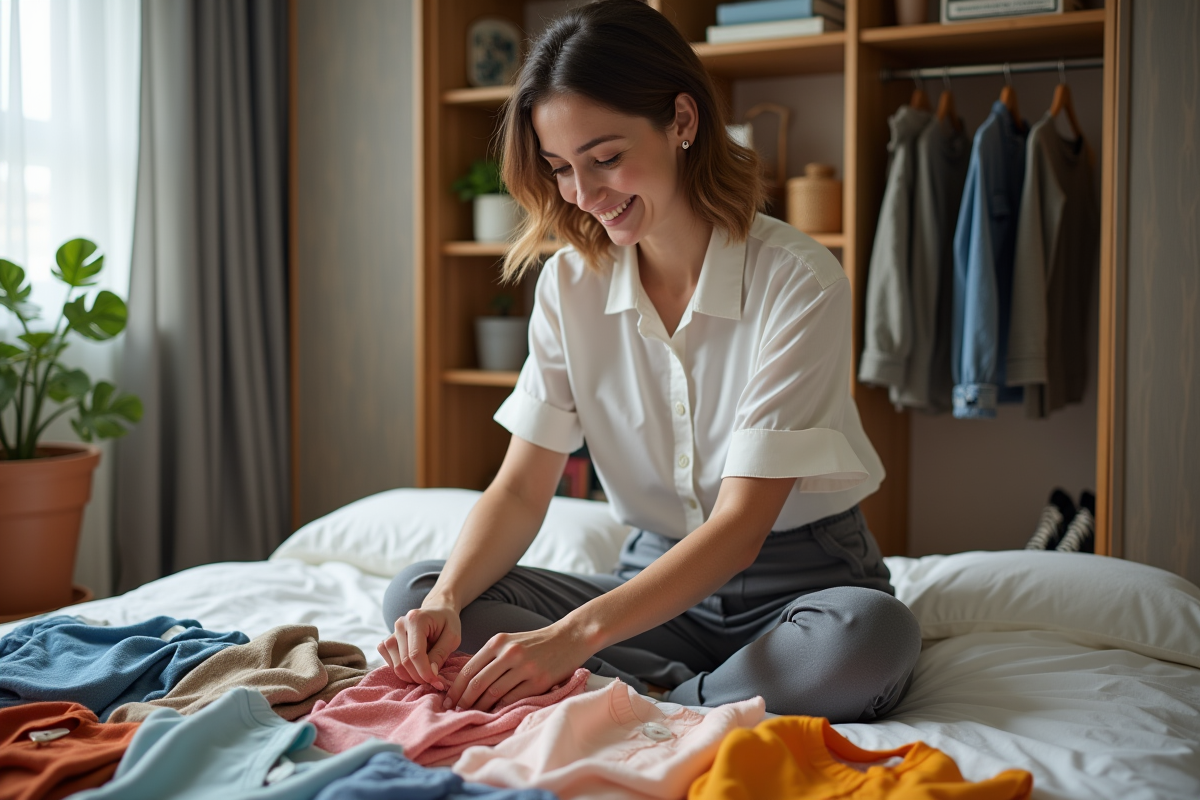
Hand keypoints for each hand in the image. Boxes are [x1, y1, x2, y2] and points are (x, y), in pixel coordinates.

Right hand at [377, 604, 461, 689]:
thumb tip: (431, 674)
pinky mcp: (387, 640)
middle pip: (404, 661)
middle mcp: (400, 624)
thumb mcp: (452, 637)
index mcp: (416, 619)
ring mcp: (391, 632)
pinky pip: (388, 661)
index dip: (425, 672)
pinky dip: (400, 670)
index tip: (437, 682)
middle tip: (434, 682)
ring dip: (410, 676)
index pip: (415, 654)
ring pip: (395, 664)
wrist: (437, 610)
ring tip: (425, 675)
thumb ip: (441, 654)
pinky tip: (414, 668)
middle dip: (419, 677)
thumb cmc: (447, 623)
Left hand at [443, 622, 590, 712]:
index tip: (449, 701)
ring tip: (473, 714)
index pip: (469, 669)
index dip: (456, 688)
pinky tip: (495, 713)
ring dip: (480, 707)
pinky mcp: (538, 680)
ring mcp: (524, 667)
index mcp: (498, 642)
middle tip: (456, 712)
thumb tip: (467, 683)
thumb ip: (490, 657)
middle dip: (463, 701)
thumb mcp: (510, 642)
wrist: (569, 638)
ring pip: (493, 693)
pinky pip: (513, 698)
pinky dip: (501, 708)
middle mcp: (509, 653)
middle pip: (478, 683)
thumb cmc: (536, 643)